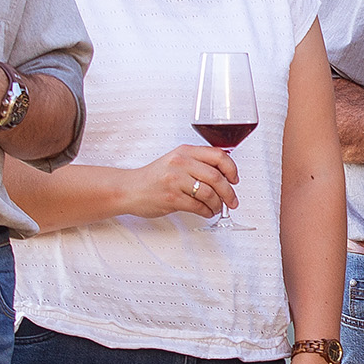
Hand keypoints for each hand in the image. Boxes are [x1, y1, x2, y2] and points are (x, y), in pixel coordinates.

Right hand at [118, 145, 239, 219]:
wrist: (129, 189)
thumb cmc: (154, 177)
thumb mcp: (176, 161)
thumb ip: (197, 163)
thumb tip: (224, 175)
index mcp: (185, 151)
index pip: (218, 156)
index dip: (232, 169)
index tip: (235, 180)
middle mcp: (181, 163)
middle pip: (216, 177)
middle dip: (229, 192)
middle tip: (232, 201)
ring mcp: (175, 180)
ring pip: (209, 193)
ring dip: (218, 204)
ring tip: (217, 208)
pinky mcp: (171, 197)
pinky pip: (198, 206)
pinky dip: (207, 212)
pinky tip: (207, 212)